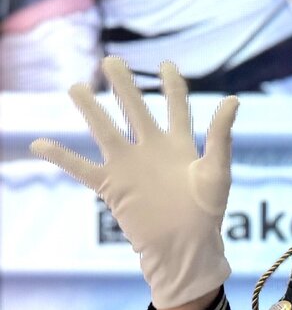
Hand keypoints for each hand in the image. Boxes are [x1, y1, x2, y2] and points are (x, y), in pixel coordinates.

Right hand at [30, 56, 237, 308]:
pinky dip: (60, 157)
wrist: (187, 248)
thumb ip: (221, 135)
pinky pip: (81, 169)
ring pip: (105, 131)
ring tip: (75, 87)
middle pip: (135, 110)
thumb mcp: (218, 171)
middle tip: (110, 60)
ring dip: (90, 110)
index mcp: (179, 145)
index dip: (172, 85)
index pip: (176, 107)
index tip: (166, 64)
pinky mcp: (113, 187)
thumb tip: (233, 99)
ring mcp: (130, 167)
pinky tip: (39, 144)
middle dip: (123, 85)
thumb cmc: (207, 214)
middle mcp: (152, 151)